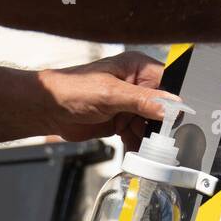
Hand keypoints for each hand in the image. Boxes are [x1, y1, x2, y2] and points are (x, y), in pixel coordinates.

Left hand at [36, 51, 177, 145]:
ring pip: (150, 125)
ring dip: (148, 138)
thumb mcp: (111, 94)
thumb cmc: (73, 90)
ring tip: (143, 148)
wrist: (48, 110)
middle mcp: (136, 84)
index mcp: (136, 68)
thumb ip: (143, 100)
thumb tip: (172, 106)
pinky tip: (135, 153)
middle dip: (159, 125)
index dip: (172, 103)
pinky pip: (137, 135)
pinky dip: (137, 145)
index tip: (173, 121)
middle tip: (156, 140)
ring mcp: (129, 104)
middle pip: (161, 108)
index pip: (167, 83)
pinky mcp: (121, 121)